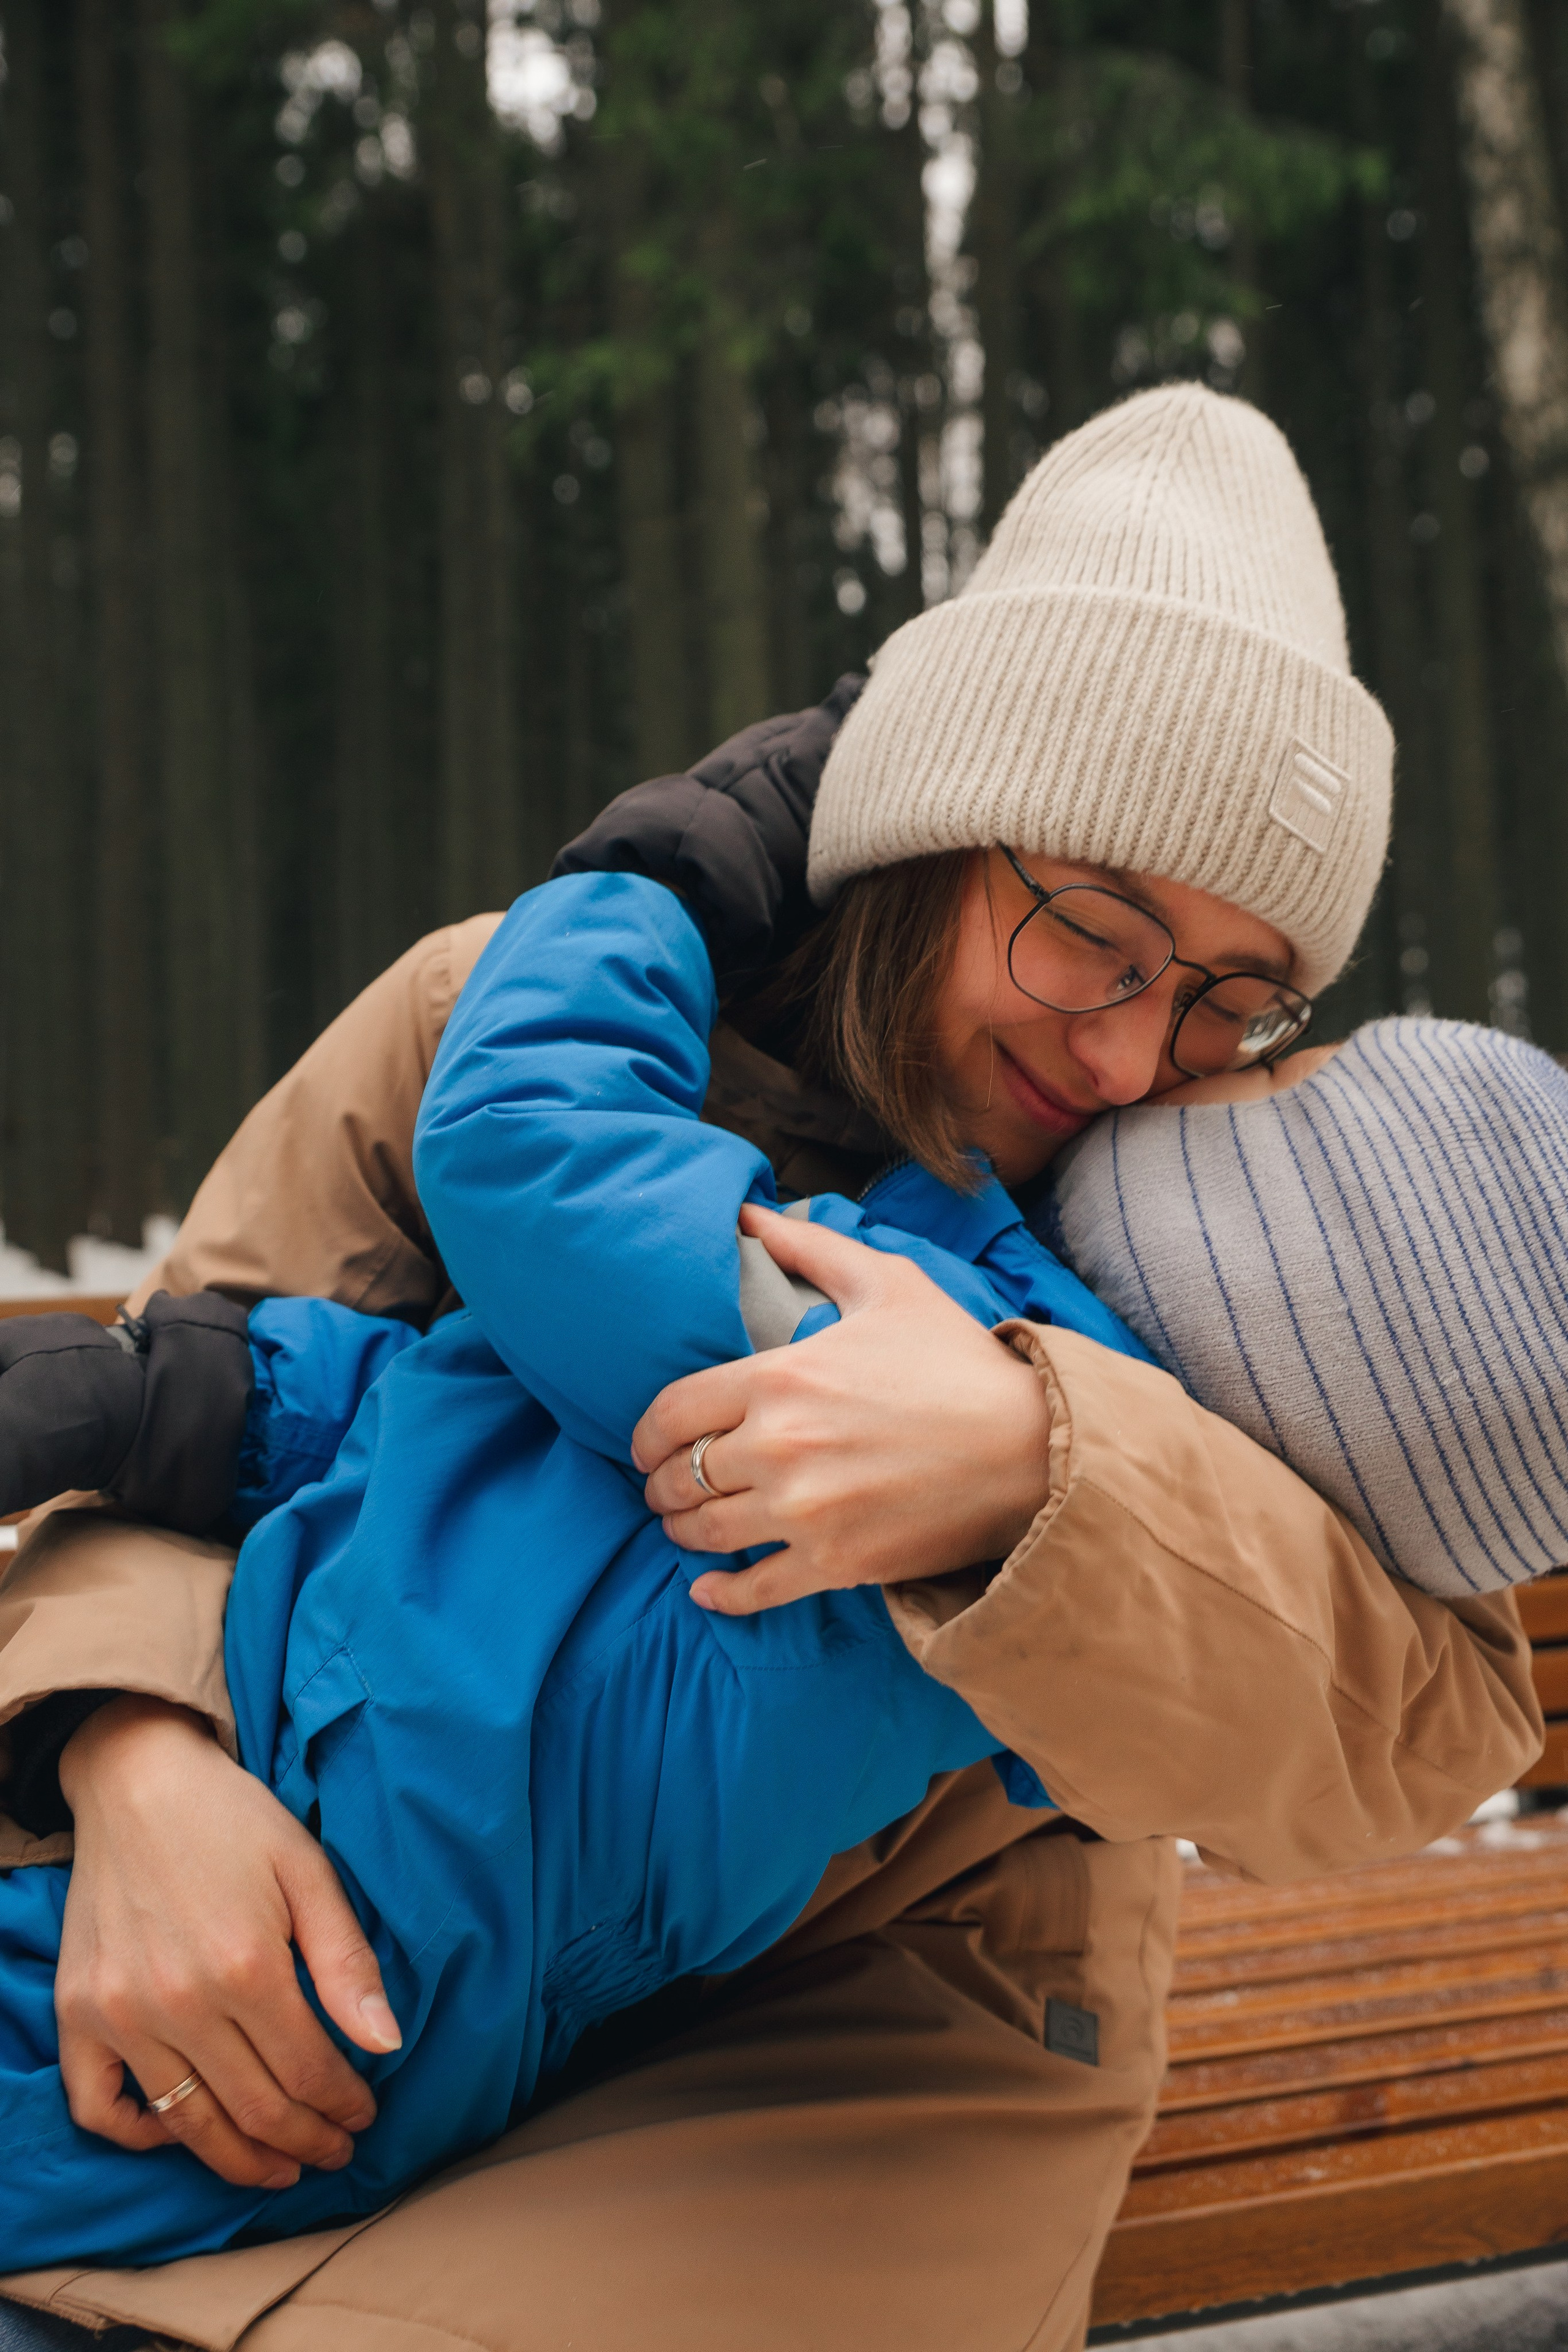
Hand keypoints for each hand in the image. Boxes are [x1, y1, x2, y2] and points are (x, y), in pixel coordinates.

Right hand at [56, 1696, 400, 2189]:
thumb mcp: (308, 1871)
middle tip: (334, 2152)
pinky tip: (182, 2132)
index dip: (343, 2105)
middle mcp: (177, 2002)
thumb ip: (347, 1962)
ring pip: (187, 2124)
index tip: (365, 2117)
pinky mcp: (76, 2013)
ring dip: (241, 2158)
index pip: (307, 2071)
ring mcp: (118, 2014)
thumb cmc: (234, 1821)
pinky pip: (97, 2107)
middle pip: (254, 2107)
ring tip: (280, 2166)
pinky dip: (139, 2134)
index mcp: (245, 1965)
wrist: (138, 1780)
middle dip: (305, 2141)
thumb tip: (386, 2044)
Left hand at [631, 1204, 1052, 1615]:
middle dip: (661, 1484)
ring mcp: (804, 1512)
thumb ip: (811, 1248)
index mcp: (778, 1379)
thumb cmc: (959, 1361)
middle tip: (665, 1487)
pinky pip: (754, 1590)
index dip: (645, 1435)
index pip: (671, 1413)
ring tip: (686, 1526)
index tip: (645, 1445)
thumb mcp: (888, 1285)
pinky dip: (721, 1594)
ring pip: (705, 1532)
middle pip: (680, 1477)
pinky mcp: (835, 1562)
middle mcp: (777, 1448)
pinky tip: (707, 1590)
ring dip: (683, 1531)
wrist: (1031, 1446)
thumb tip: (752, 1216)